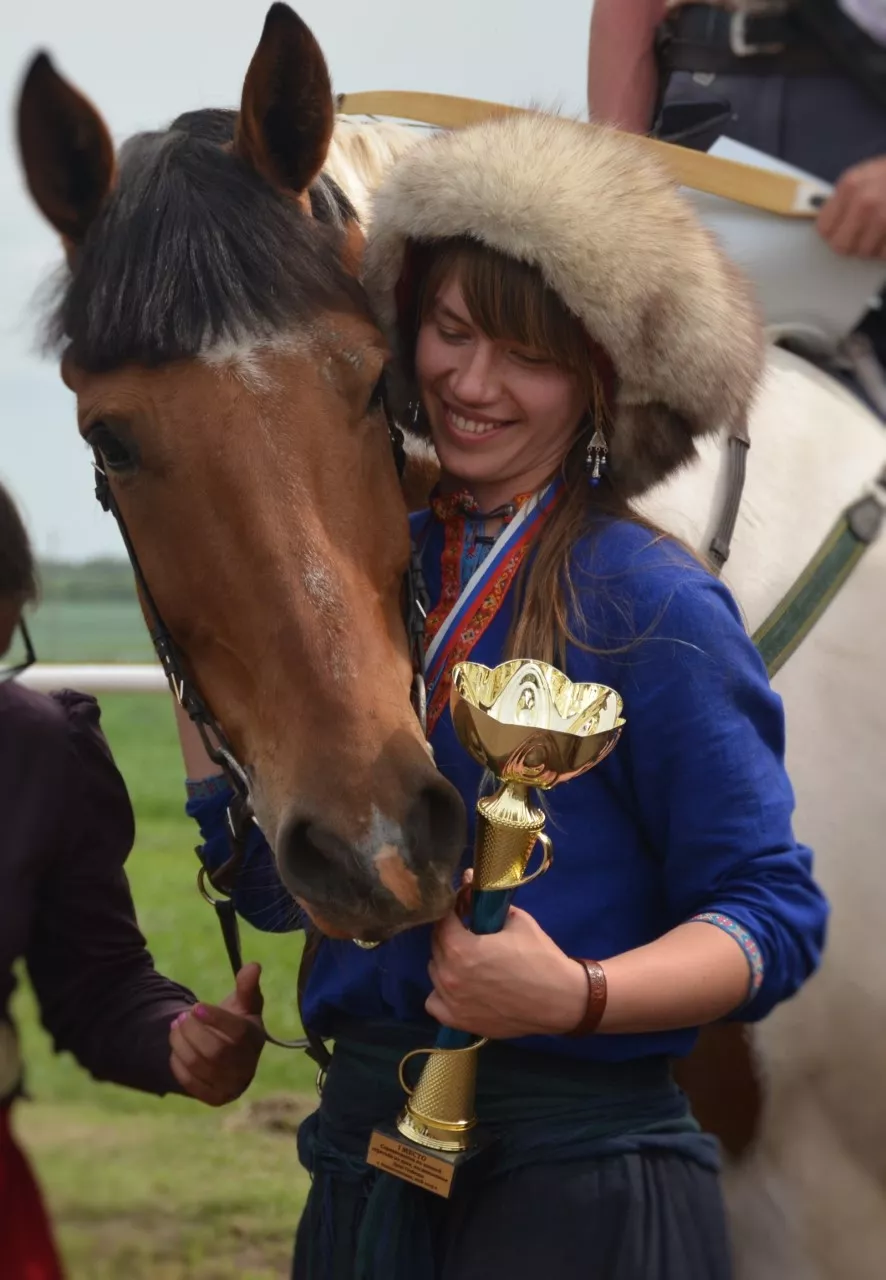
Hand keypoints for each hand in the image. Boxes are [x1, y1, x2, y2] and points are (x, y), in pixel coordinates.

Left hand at [169, 962, 264, 1105]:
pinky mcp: (215, 1098)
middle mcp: (247, 1066)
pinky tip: (176, 1048)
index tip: (196, 1006)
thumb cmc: (238, 1023)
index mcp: (255, 1039)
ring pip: (200, 1066)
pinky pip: (191, 1083)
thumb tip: (253, 965)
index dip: (216, 1019)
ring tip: (174, 1027)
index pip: (238, 1032)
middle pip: (215, 1051)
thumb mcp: (244, 1003)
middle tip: (181, 1017)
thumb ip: (247, 986)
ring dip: (181, 1044)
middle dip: (193, 1032)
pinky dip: (179, 1064)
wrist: (233, 1056)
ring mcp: (232, 1085)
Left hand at [426, 906, 586, 1038]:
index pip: (441, 920)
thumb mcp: (516, 921)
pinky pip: (435, 1003)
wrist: (560, 999)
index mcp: (460, 948)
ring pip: (435, 972)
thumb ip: (486, 903)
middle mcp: (449, 976)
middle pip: (436, 946)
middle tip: (470, 933)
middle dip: (450, 934)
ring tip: (469, 961)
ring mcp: (451, 1002)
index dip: (452, 910)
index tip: (463, 909)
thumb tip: (468, 879)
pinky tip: (460, 987)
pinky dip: (442, 994)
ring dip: (447, 962)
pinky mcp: (459, 1022)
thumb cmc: (540, 957)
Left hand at [817, 157, 885, 258]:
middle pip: (841, 246)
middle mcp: (865, 202)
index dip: (833, 232)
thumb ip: (846, 198)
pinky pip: (884, 255)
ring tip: (883, 229)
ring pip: (865, 253)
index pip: (824, 228)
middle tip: (865, 234)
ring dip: (874, 246)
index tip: (842, 230)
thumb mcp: (868, 174)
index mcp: (851, 185)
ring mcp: (884, 218)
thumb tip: (830, 226)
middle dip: (852, 244)